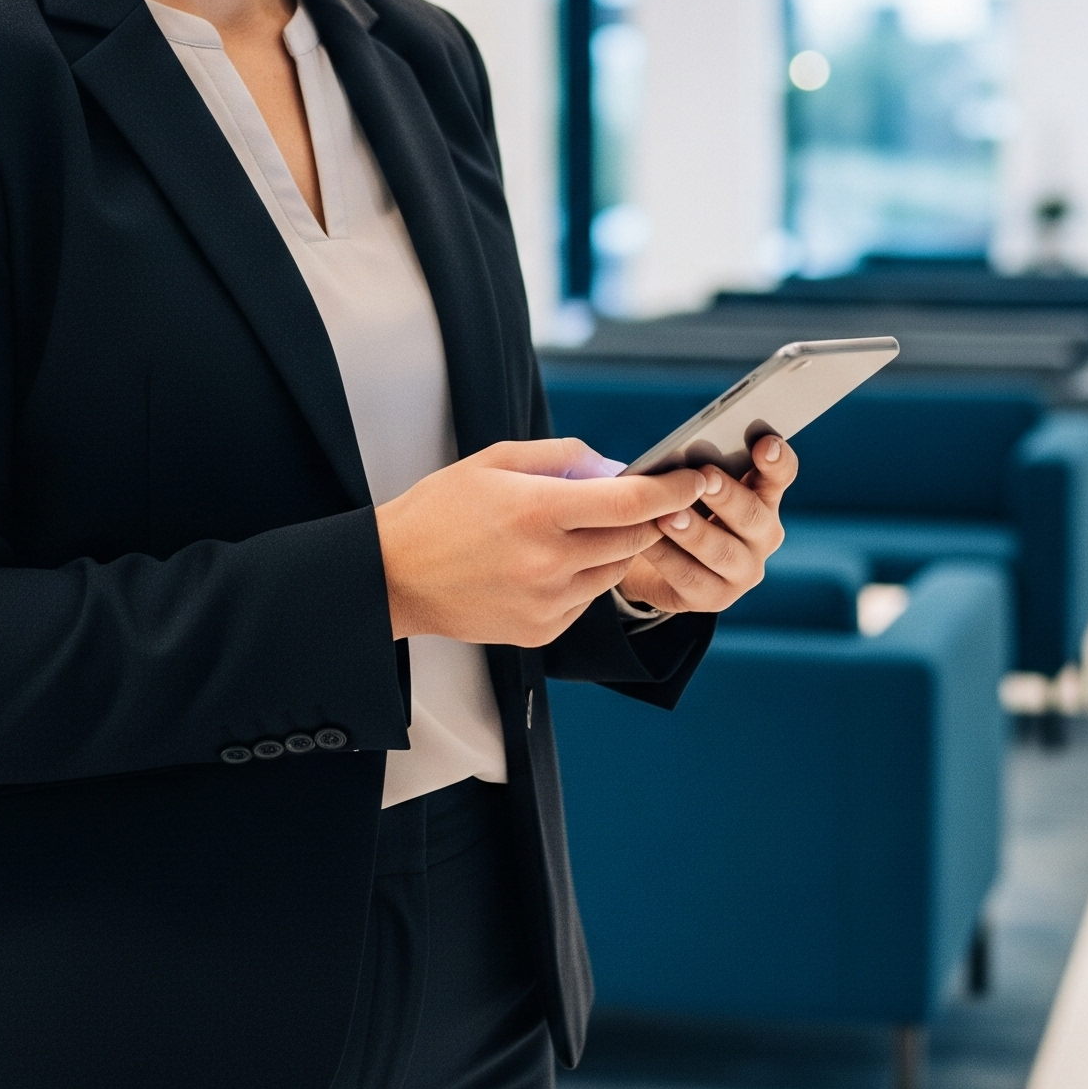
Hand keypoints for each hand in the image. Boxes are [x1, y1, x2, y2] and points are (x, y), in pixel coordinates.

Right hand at [376, 439, 704, 646]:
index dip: (673, 489)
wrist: (392, 578)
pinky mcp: (542, 632)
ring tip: (584, 527)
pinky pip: (588, 599)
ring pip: (615, 571)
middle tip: (648, 498)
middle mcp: (548, 562)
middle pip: (634, 538)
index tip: (695, 478)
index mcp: (538, 511)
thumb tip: (614, 466)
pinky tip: (555, 561)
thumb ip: (561, 456)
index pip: (632, 501)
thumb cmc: (440, 511)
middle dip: (651, 515)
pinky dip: (586, 577)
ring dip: (617, 546)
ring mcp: (547, 603)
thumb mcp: (495, 461)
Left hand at [614, 435, 796, 613]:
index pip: (781, 475)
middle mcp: (763, 536)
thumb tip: (679, 460)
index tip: (765, 444)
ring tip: (668, 515)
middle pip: (753, 515)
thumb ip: (697, 473)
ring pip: (723, 551)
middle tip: (705, 476)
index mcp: (764, 498)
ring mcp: (744, 571)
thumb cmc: (682, 510)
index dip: (777, 460)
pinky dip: (666, 557)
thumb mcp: (693, 487)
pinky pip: (690, 577)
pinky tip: (646, 543)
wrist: (656, 565)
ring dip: (695, 531)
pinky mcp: (715, 598)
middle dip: (728, 496)